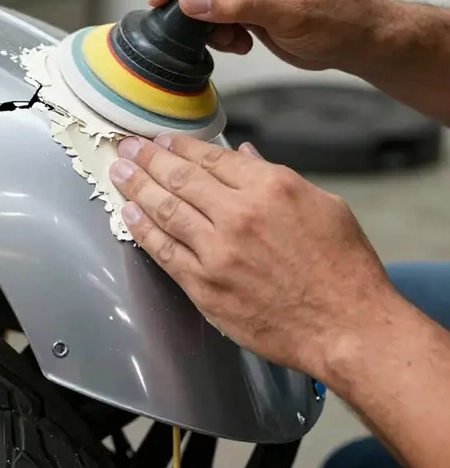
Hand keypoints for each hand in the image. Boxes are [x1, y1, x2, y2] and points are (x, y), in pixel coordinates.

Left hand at [109, 133, 392, 378]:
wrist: (347, 327)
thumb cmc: (343, 267)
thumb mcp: (323, 204)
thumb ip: (276, 176)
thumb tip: (243, 155)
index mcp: (270, 188)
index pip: (211, 157)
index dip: (179, 146)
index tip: (161, 140)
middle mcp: (238, 215)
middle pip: (180, 177)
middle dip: (148, 158)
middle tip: (128, 147)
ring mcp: (218, 252)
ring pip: (165, 209)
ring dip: (137, 187)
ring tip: (119, 172)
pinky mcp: (205, 286)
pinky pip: (164, 252)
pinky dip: (143, 230)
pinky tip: (129, 213)